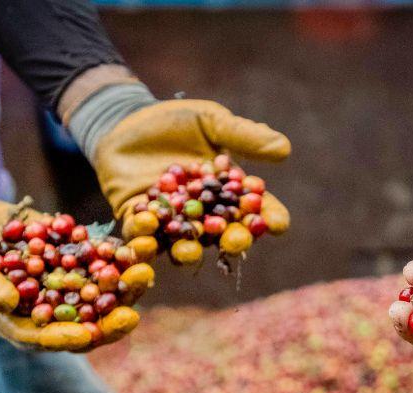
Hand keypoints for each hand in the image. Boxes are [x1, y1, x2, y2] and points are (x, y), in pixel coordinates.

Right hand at [0, 200, 153, 351]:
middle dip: (110, 321)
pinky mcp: (82, 261)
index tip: (88, 336)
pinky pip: (107, 261)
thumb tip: (9, 303)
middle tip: (132, 316)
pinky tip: (140, 247)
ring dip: (127, 287)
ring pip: (105, 294)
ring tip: (144, 274)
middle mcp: (53, 310)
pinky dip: (124, 255)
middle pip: (87, 323)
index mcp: (23, 323)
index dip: (67, 338)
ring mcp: (71, 286)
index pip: (48, 339)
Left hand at [91, 99, 290, 254]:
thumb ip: (244, 136)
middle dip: (232, 239)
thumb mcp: (212, 122)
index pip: (257, 209)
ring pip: (184, 243)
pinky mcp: (139, 221)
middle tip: (236, 241)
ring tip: (189, 252)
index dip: (270, 218)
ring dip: (187, 251)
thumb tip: (284, 149)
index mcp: (230, 193)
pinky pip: (141, 233)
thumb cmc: (178, 122)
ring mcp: (173, 222)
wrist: (128, 120)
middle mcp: (206, 215)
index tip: (278, 224)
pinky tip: (145, 231)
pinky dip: (143, 234)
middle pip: (225, 233)